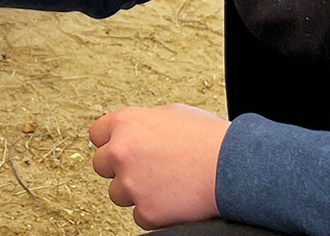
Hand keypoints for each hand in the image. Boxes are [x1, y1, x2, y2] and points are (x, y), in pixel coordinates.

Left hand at [89, 104, 228, 229]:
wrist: (232, 168)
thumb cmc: (208, 138)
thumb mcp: (172, 113)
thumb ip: (145, 121)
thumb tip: (139, 129)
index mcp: (125, 123)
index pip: (97, 134)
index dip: (110, 142)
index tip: (118, 149)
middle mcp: (122, 152)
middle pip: (101, 165)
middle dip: (118, 168)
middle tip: (142, 169)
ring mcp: (132, 184)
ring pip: (117, 193)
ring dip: (135, 191)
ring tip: (162, 185)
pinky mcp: (146, 211)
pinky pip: (139, 216)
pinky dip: (153, 212)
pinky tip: (171, 200)